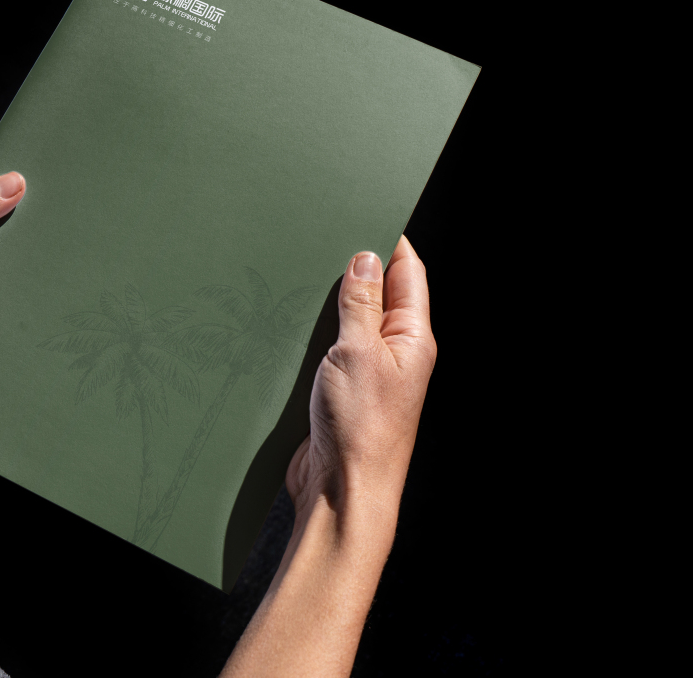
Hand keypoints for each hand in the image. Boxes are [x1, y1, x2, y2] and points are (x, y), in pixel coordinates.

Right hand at [286, 235, 436, 525]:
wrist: (341, 491)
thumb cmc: (360, 428)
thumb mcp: (357, 351)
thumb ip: (360, 303)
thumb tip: (365, 259)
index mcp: (412, 338)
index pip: (408, 273)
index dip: (389, 241)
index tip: (365, 211)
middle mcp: (394, 354)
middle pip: (379, 295)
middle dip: (353, 267)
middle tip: (322, 238)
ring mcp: (367, 373)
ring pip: (350, 321)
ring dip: (330, 302)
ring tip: (302, 275)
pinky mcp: (340, 391)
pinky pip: (330, 348)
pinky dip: (314, 332)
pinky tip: (291, 322)